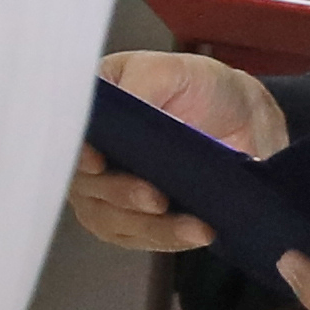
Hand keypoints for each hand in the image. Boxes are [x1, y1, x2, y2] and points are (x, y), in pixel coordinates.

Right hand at [71, 47, 279, 250]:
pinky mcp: (134, 219)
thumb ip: (141, 86)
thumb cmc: (200, 86)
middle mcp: (91, 153)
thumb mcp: (169, 71)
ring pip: (110, 218)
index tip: (98, 163)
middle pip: (84, 185)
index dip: (75, 154)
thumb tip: (120, 110)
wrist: (244, 118)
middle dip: (119, 194)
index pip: (65, 138)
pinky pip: (139, 238)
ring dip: (148, 225)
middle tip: (154, 197)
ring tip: (191, 225)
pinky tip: (195, 232)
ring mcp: (109, 189)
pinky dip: (166, 238)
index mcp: (89, 112)